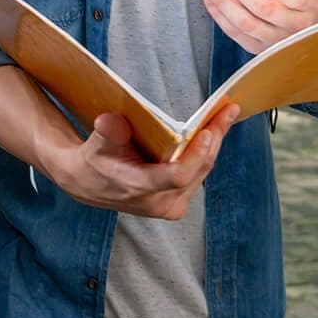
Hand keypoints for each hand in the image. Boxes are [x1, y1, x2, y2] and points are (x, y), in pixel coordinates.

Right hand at [48, 105, 238, 219]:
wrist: (89, 183)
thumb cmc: (95, 161)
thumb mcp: (96, 144)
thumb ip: (107, 133)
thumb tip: (111, 121)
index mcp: (140, 189)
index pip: (177, 176)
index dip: (195, 155)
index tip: (208, 132)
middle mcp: (160, 203)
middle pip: (197, 170)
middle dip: (214, 138)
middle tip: (228, 112)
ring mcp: (172, 205)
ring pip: (202, 171)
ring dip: (214, 143)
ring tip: (225, 116)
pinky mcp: (178, 201)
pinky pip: (198, 173)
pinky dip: (206, 151)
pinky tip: (214, 131)